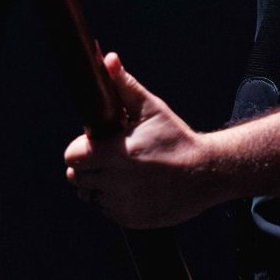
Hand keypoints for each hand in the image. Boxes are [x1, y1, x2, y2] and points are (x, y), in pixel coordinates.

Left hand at [64, 53, 211, 228]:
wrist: (207, 173)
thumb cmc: (178, 139)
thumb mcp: (152, 109)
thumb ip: (124, 85)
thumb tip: (107, 59)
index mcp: (115, 154)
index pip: (71, 157)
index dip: (80, 149)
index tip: (95, 145)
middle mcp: (116, 182)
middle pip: (76, 179)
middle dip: (88, 167)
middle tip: (108, 159)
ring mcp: (123, 204)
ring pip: (91, 196)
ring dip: (100, 186)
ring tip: (122, 173)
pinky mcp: (131, 219)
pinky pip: (108, 211)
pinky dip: (116, 202)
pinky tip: (134, 188)